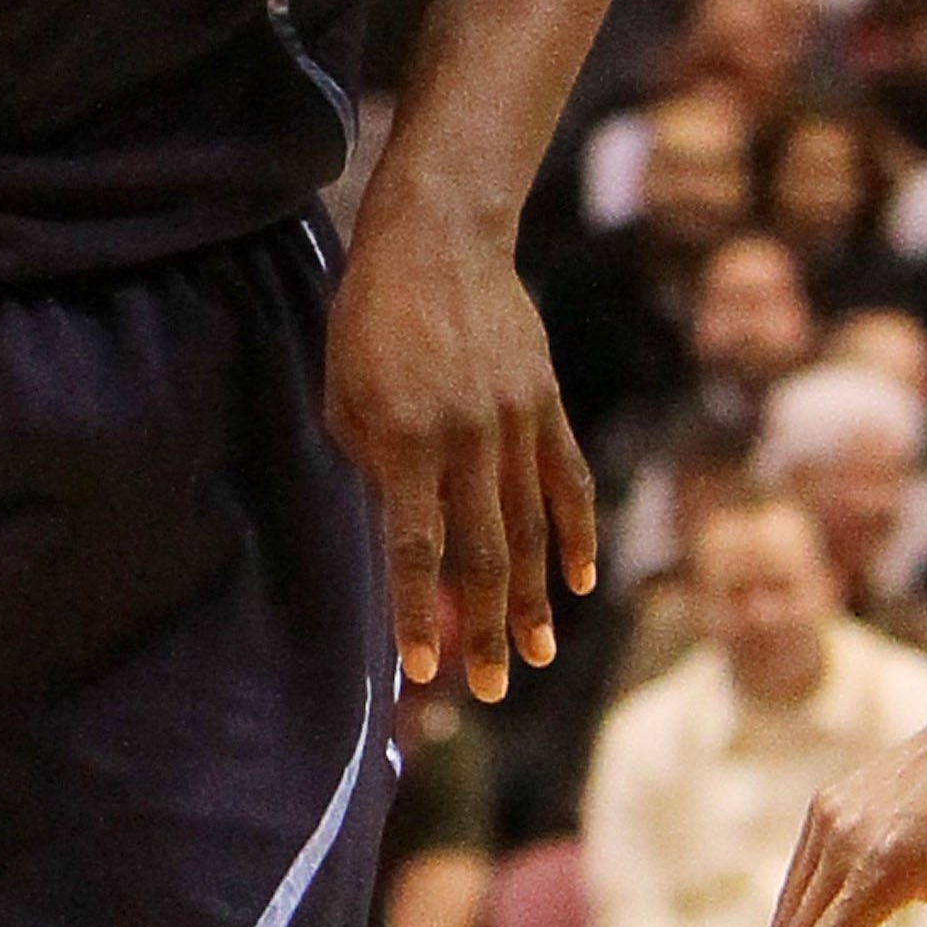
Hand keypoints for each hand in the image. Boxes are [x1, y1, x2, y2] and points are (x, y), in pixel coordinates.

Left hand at [325, 205, 593, 701]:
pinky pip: (567, 482)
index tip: (423, 669)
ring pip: (531, 530)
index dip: (417, 613)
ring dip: (533, 601)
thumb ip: (373, 468)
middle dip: (485, 629)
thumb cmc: (370, 322)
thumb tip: (406, 536)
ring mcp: (515, 422)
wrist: (438, 239)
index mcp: (405, 439)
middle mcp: (467, 438)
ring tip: (533, 657)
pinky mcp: (545, 405)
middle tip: (488, 687)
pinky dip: (576, 536)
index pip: (414, 548)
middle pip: (484, 555)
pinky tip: (579, 585)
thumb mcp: (346, 395)